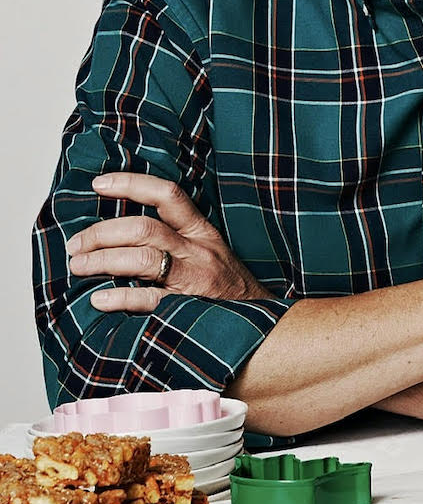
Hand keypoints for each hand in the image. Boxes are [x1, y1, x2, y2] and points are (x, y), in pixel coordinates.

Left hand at [67, 172, 271, 312]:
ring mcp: (194, 278)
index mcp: (201, 231)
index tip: (99, 184)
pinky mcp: (188, 306)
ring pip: (143, 259)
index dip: (131, 184)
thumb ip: (178, 236)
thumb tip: (124, 229)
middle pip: (144, 228)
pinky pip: (149, 299)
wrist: (262, 319)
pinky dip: (120, 298)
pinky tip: (99, 299)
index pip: (168, 195)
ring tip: (79, 266)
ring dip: (103, 260)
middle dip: (102, 233)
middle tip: (78, 243)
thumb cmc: (228, 285)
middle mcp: (197, 250)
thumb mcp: (210, 250)